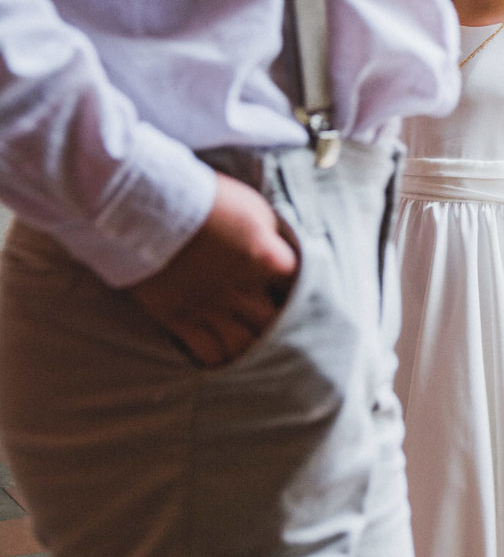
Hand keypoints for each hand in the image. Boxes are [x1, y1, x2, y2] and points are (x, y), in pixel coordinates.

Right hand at [129, 173, 298, 367]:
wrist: (148, 206)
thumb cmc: (204, 198)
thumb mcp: (252, 207)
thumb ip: (271, 237)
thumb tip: (282, 254)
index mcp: (263, 257)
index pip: (298, 284)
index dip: (301, 289)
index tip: (298, 291)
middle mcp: (241, 289)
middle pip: (274, 321)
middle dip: (281, 325)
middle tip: (283, 328)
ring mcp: (210, 307)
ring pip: (243, 344)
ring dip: (253, 347)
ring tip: (257, 348)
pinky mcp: (180, 318)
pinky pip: (208, 353)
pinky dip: (221, 358)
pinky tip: (226, 358)